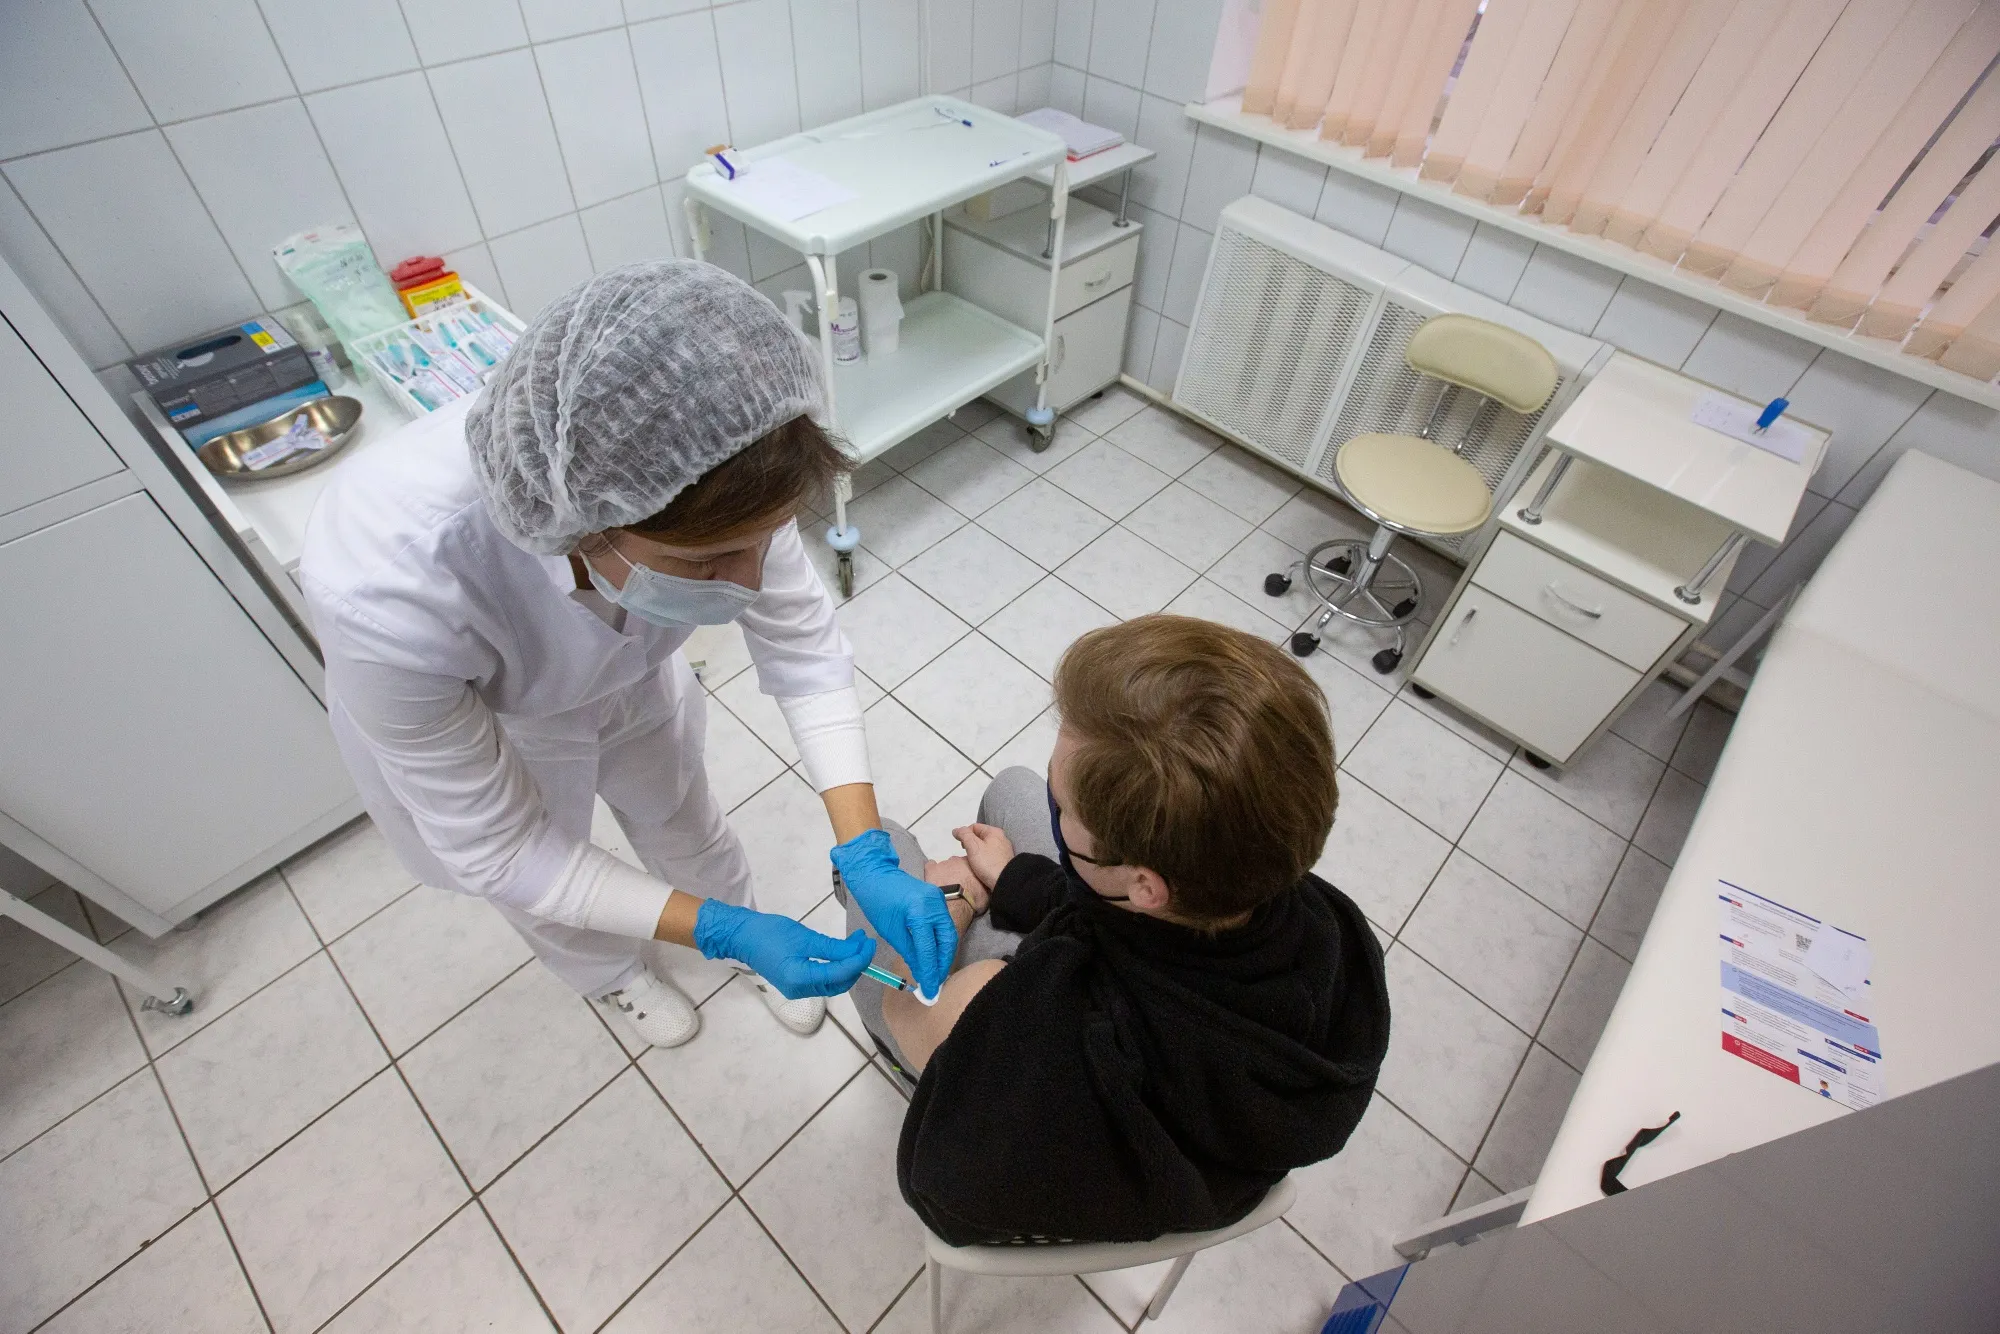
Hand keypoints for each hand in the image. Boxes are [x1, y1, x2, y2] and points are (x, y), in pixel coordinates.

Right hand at [691, 899, 875, 998]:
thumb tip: (857, 953)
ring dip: (848, 965)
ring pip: (833, 983)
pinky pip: (823, 979)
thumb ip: (832, 948)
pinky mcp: (796, 983)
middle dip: (856, 964)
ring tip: (856, 943)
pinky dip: (836, 967)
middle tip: (865, 942)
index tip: (869, 943)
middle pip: (840, 983)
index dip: (859, 959)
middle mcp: (800, 991)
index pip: (840, 974)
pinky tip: (842, 951)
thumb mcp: (805, 937)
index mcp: (800, 980)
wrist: (742, 936)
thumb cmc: (770, 933)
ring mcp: (798, 989)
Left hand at [830, 828, 956, 998]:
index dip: (930, 972)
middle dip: (943, 965)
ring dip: (943, 955)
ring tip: (935, 974)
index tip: (929, 990)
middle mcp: (935, 904)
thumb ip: (909, 952)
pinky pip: (943, 926)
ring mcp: (939, 900)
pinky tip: (934, 957)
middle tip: (935, 984)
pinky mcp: (938, 900)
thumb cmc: (876, 901)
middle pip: (947, 941)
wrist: (875, 873)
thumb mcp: (890, 931)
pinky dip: (940, 943)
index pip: (929, 949)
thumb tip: (922, 973)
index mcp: (920, 911)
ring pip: (948, 935)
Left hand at [924, 855, 988, 912]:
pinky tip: (933, 879)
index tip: (969, 880)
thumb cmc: (973, 900)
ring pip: (945, 865)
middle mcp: (958, 860)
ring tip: (945, 885)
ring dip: (945, 873)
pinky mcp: (932, 869)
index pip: (971, 863)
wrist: (954, 905)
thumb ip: (985, 884)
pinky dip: (932, 871)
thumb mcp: (986, 894)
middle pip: (957, 863)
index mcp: (972, 864)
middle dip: (957, 871)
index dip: (969, 872)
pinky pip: (930, 866)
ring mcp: (944, 863)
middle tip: (957, 884)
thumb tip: (986, 883)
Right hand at [952, 823, 1014, 890]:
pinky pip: (989, 855)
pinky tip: (980, 866)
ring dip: (976, 851)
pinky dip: (983, 858)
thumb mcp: (973, 846)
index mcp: (994, 832)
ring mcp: (1003, 850)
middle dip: (970, 843)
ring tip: (972, 861)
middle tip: (966, 853)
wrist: (1005, 882)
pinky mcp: (1004, 861)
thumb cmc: (988, 863)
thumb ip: (964, 835)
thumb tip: (956, 830)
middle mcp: (1001, 838)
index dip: (965, 834)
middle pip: (980, 836)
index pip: (974, 826)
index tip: (961, 846)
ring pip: (984, 846)